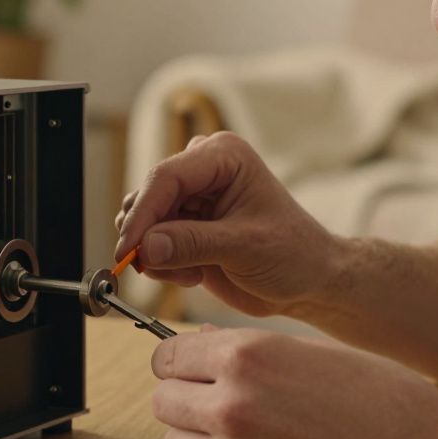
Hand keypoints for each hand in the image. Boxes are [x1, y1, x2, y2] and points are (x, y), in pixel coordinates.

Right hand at [115, 132, 335, 317]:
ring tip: (191, 272)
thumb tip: (147, 247)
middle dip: (148, 237)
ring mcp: (191, 200)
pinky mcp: (184, 227)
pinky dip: (162, 264)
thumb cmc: (294, 254)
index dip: (142, 214)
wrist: (308, 281)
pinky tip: (193, 274)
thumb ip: (193, 244)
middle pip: (149, 198)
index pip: (166, 177)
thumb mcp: (246, 247)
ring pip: (144, 222)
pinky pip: (150, 243)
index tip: (128, 249)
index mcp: (222, 157)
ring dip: (157, 254)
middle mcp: (202, 171)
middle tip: (164, 268)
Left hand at [150, 325, 437, 438]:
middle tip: (215, 401)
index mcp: (246, 355)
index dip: (178, 362)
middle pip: (163, 401)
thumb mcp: (311, 350)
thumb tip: (202, 342)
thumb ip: (248, 349)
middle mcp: (231, 403)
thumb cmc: (378, 396)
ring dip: (197, 438)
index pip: (167, 355)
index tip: (191, 369)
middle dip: (184, 399)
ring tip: (239, 433)